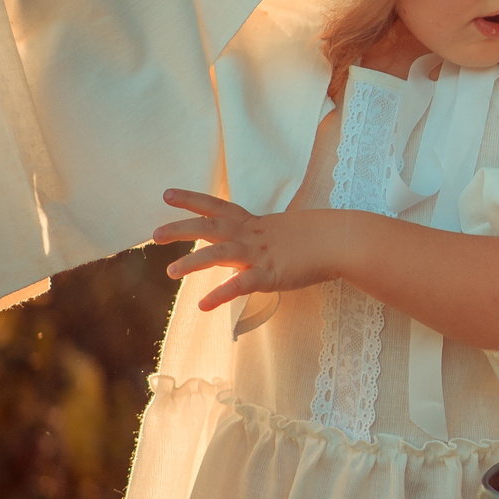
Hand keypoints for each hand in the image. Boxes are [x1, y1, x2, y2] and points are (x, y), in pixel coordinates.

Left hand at [155, 190, 347, 312]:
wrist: (344, 240)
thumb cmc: (321, 236)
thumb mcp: (287, 231)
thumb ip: (267, 237)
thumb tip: (259, 242)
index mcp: (255, 224)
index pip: (218, 207)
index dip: (191, 200)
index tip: (166, 194)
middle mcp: (253, 236)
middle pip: (210, 227)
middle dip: (181, 228)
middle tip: (154, 234)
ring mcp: (261, 255)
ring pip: (220, 254)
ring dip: (193, 262)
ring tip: (170, 272)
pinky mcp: (271, 274)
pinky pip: (242, 284)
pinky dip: (221, 294)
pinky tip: (203, 304)